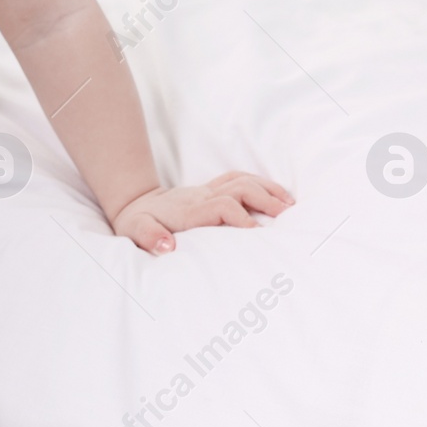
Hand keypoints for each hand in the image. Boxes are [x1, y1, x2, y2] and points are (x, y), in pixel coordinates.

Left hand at [111, 171, 295, 254]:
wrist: (135, 204)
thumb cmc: (137, 224)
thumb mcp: (135, 232)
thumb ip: (149, 238)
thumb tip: (167, 246)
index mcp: (189, 211)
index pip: (221, 207)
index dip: (240, 217)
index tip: (257, 233)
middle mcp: (202, 197)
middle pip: (239, 188)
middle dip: (264, 199)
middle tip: (287, 216)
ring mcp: (208, 191)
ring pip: (242, 180)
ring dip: (267, 189)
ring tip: (291, 204)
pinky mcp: (211, 190)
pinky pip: (239, 179)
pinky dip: (260, 183)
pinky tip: (277, 194)